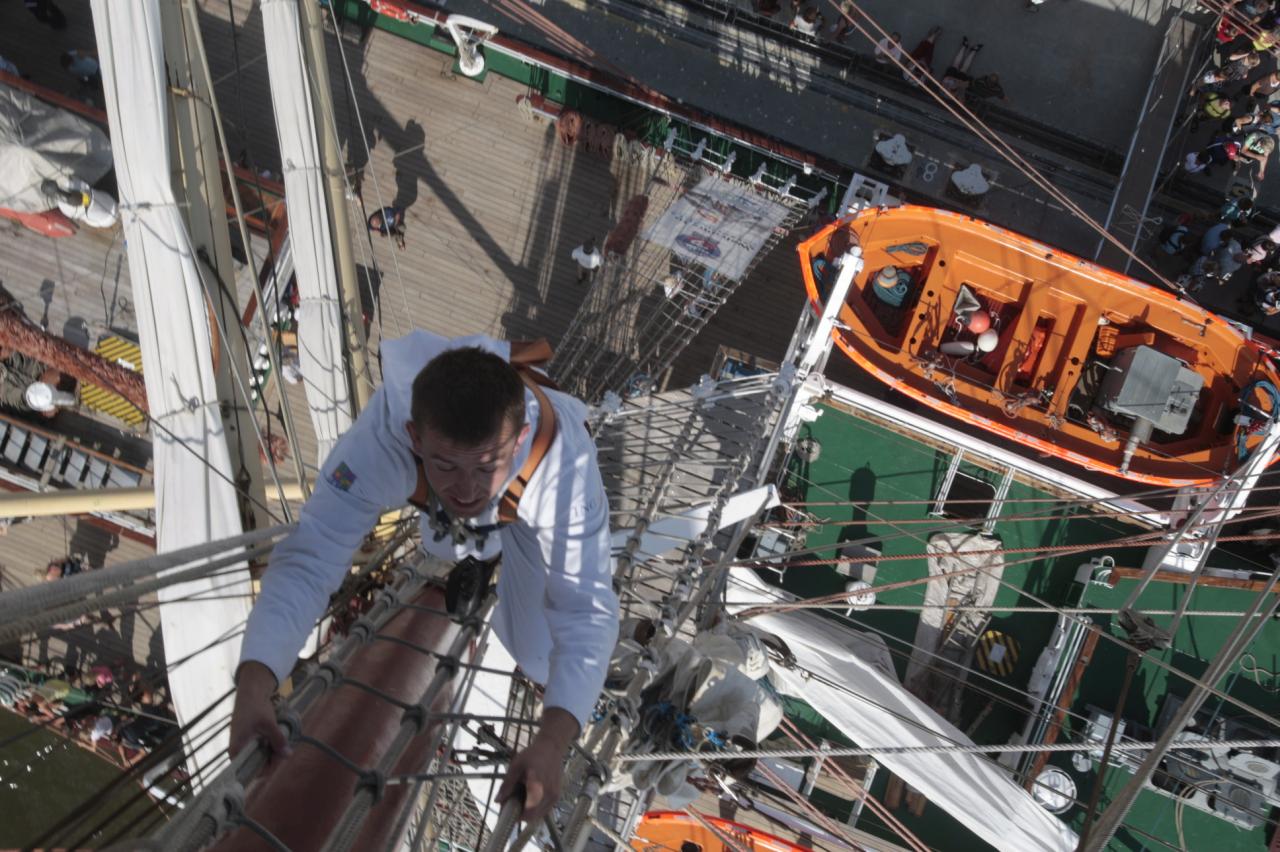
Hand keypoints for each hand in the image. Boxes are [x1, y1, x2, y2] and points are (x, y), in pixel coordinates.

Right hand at [229, 661, 289, 762]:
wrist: (250, 693)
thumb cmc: (256, 708)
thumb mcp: (269, 724)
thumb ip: (278, 740)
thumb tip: (287, 755)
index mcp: (237, 750)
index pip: (250, 771)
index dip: (266, 768)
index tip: (279, 758)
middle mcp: (237, 752)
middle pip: (256, 765)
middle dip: (272, 759)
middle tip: (284, 748)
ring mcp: (242, 746)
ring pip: (259, 757)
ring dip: (271, 752)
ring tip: (281, 742)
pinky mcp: (247, 741)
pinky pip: (258, 750)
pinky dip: (268, 747)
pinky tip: (276, 739)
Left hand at [496, 707, 578, 821]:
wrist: (551, 747)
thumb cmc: (532, 754)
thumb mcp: (516, 766)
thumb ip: (507, 784)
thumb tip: (497, 801)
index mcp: (537, 786)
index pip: (528, 812)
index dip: (517, 816)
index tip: (508, 810)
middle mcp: (548, 794)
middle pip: (533, 816)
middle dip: (522, 814)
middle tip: (513, 804)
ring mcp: (554, 796)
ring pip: (540, 814)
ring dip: (530, 812)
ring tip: (522, 799)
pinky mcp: (557, 795)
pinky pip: (545, 809)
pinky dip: (537, 808)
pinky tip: (530, 797)